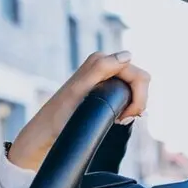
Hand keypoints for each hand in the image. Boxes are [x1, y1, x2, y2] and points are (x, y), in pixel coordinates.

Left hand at [5, 50, 149, 171]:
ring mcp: (105, 77)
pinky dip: (130, 106)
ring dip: (134, 105)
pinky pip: (129, 92)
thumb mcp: (80, 89)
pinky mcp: (105, 88)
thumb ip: (102, 67)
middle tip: (122, 119)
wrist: (47, 132)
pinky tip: (119, 117)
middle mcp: (104, 65)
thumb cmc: (61, 115)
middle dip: (138, 101)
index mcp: (101, 61)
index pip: (139, 76)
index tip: (125, 117)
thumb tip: (128, 56)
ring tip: (119, 119)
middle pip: (140, 80)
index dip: (139, 98)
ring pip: (136, 88)